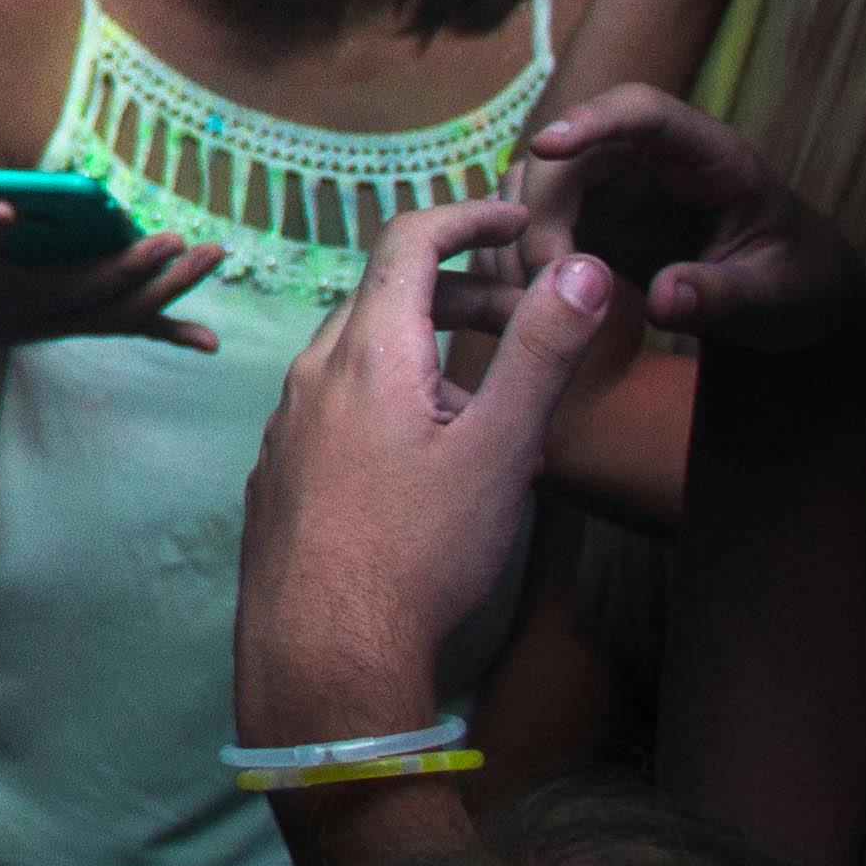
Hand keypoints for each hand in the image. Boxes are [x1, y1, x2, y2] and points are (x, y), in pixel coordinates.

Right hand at [0, 144, 227, 357]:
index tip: (6, 206)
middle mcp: (14, 302)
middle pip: (75, 289)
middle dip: (125, 267)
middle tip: (168, 239)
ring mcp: (47, 319)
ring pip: (112, 310)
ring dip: (166, 288)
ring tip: (211, 253)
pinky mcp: (70, 323)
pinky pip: (122, 326)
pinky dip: (167, 332)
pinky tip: (209, 341)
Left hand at [236, 195, 619, 744]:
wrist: (323, 649)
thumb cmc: (418, 552)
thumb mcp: (502, 448)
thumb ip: (541, 353)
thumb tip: (584, 268)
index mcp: (366, 352)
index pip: (408, 240)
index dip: (469, 215)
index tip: (522, 221)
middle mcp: (312, 374)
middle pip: (387, 299)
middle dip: (464, 294)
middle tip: (533, 322)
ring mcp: (287, 425)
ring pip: (362, 357)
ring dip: (430, 355)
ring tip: (495, 407)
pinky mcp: (281, 471)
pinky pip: (338, 408)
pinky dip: (391, 400)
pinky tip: (431, 461)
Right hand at [484, 86, 865, 354]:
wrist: (789, 298)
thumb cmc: (796, 280)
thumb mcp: (775, 292)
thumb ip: (722, 293)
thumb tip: (664, 301)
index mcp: (706, 155)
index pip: (644, 110)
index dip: (594, 119)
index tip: (548, 146)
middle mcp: (647, 159)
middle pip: (570, 156)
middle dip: (545, 210)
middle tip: (544, 279)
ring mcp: (612, 187)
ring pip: (536, 185)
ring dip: (521, 235)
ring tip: (534, 299)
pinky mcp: (587, 221)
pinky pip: (532, 223)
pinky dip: (518, 257)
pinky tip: (526, 302)